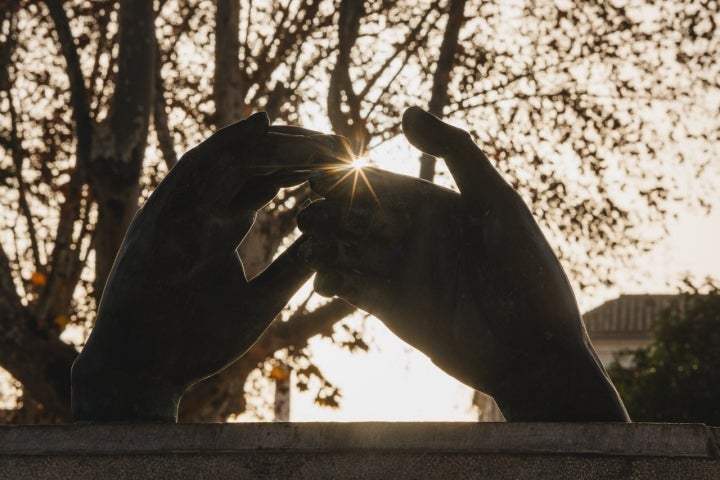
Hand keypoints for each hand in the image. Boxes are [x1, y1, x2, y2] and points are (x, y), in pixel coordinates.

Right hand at [72, 113, 344, 421]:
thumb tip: (333, 242)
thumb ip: (292, 268)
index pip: (268, 180)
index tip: (346, 161)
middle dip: (298, 148)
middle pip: (255, 161)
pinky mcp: (162, 212)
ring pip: (231, 156)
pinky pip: (198, 166)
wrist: (143, 368)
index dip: (306, 165)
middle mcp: (204, 207)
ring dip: (275, 141)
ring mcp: (182, 206)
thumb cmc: (197, 339)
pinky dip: (229, 143)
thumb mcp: (260, 299)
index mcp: (223, 225)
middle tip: (343, 143)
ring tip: (317, 134)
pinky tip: (264, 126)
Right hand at [297, 107, 628, 420]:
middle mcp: (417, 237)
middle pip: (362, 217)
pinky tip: (321, 277)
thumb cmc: (524, 270)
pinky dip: (335, 281)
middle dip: (334, 215)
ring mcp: (404, 274)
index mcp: (439, 207)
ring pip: (353, 252)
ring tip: (309, 245)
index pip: (385, 185)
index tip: (318, 175)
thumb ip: (455, 152)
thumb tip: (407, 111)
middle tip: (306, 214)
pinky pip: (355, 289)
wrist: (532, 348)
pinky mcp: (394, 309)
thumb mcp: (496, 201)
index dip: (352, 179)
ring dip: (328, 247)